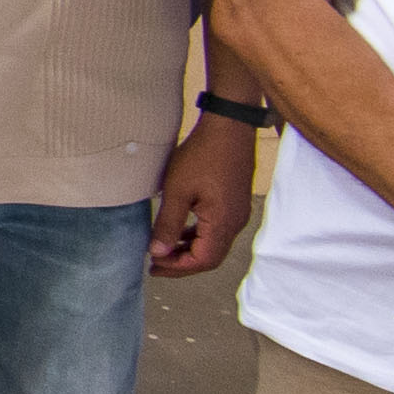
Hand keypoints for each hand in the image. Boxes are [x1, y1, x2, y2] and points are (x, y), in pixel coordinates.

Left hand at [147, 110, 259, 278]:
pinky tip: (182, 230)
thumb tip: (158, 252)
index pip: (202, 261)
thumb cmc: (204, 154)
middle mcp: (236, 222)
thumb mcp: (177, 191)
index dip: (177, 267)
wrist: (229, 125)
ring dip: (190, 249)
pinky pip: (218, 228)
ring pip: (214, 243)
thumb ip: (168, 224)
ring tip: (165, 250)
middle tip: (157, 264)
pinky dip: (199, 235)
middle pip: (210, 257)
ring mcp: (238, 212)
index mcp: (223, 222)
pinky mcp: (236, 202)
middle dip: (182, 263)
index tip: (155, 266)